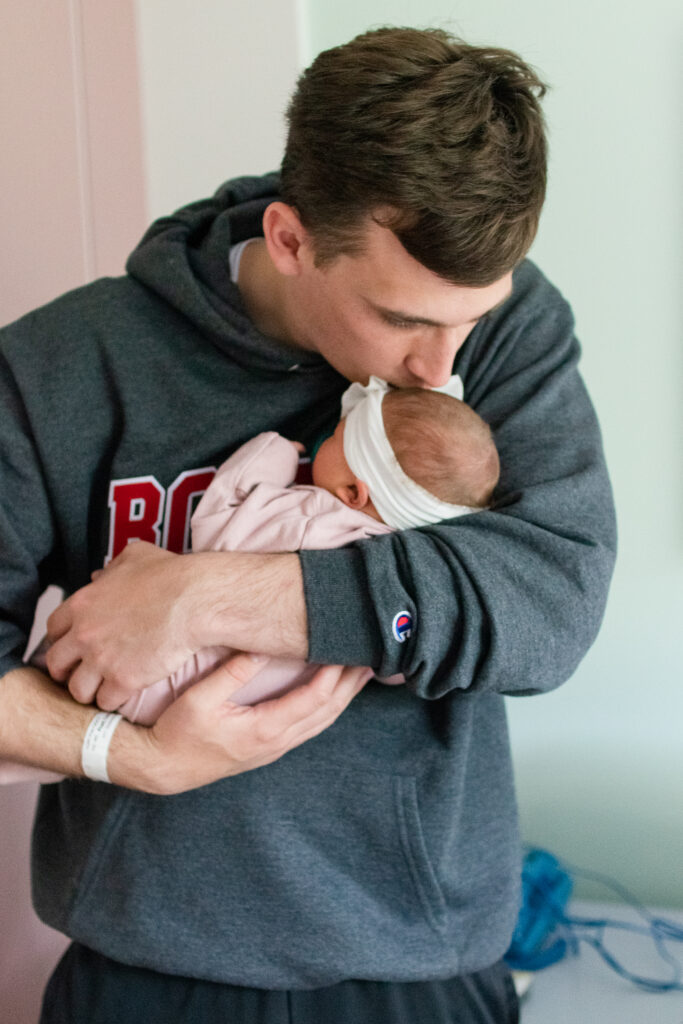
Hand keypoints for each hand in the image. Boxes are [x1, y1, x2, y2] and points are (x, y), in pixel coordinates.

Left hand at [46, 542, 198, 708]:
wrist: (194, 601)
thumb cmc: (171, 576)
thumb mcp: (136, 557)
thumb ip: (112, 568)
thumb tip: (101, 576)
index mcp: (83, 604)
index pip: (53, 629)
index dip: (63, 639)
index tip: (74, 646)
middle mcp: (85, 633)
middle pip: (57, 664)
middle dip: (67, 670)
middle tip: (81, 673)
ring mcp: (102, 659)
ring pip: (77, 690)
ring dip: (89, 691)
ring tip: (102, 689)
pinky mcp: (123, 680)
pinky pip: (106, 701)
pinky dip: (114, 700)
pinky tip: (124, 693)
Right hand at [119, 652, 372, 793]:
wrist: (163, 769)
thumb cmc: (176, 732)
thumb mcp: (199, 699)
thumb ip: (233, 673)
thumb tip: (262, 647)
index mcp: (265, 728)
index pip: (315, 698)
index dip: (335, 673)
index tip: (348, 649)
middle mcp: (277, 742)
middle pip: (328, 711)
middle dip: (350, 684)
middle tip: (371, 656)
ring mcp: (275, 748)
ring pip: (322, 721)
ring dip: (343, 697)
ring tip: (360, 672)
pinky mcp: (268, 747)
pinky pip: (310, 726)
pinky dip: (327, 707)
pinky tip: (332, 694)